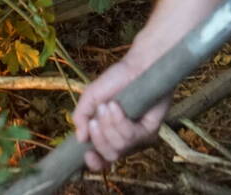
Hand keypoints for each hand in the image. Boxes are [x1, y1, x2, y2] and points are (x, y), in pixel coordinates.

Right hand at [73, 55, 169, 170]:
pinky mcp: (150, 131)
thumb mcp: (91, 98)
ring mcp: (138, 139)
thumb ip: (81, 117)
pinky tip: (116, 106)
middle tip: (95, 118)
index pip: (102, 161)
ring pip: (119, 147)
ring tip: (108, 105)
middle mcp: (124, 141)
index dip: (94, 164)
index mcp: (108, 135)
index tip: (86, 154)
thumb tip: (79, 138)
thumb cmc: (115, 80)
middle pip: (109, 156)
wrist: (136, 66)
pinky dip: (119, 121)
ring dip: (108, 126)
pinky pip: (131, 137)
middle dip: (99, 138)